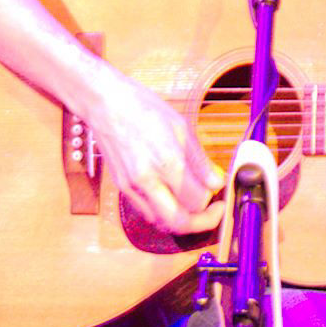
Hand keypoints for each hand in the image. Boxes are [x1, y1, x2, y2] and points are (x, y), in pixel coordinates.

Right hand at [82, 65, 225, 234]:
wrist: (106, 104)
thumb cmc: (143, 109)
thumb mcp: (181, 128)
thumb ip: (200, 160)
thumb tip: (216, 182)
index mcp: (168, 162)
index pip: (198, 200)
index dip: (213, 201)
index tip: (219, 196)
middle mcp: (148, 180)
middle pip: (179, 222)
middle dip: (200, 222)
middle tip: (211, 212)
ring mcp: (132, 187)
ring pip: (161, 222)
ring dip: (180, 218)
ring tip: (193, 204)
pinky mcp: (122, 188)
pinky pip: (146, 212)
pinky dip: (163, 212)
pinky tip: (172, 198)